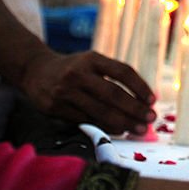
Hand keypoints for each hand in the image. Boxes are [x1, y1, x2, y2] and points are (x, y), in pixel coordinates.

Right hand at [19, 50, 155, 133]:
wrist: (35, 71)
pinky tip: (118, 131)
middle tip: (151, 119)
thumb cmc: (73, 68)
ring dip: (123, 122)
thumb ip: (112, 75)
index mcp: (91, 59)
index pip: (122, 71)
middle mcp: (78, 73)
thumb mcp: (91, 62)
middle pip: (113, 94)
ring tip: (139, 129)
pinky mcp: (55, 108)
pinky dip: (105, 127)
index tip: (153, 100)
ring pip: (100, 111)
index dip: (140, 86)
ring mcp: (65, 91)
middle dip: (135, 109)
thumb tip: (142, 99)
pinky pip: (85, 121)